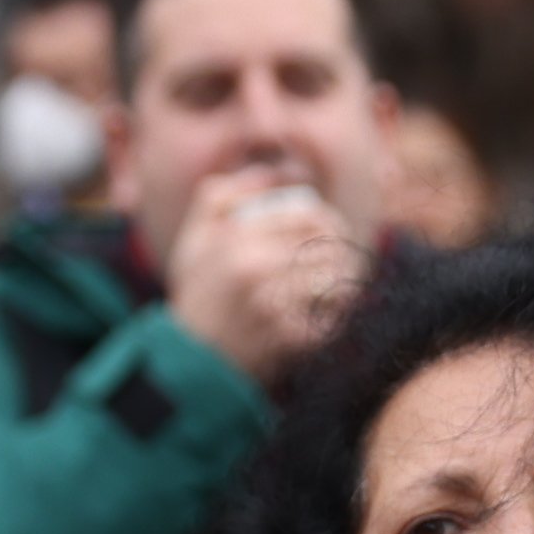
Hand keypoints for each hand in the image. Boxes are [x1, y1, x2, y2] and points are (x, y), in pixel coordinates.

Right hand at [163, 177, 368, 383]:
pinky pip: (330, 317)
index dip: (329, 220)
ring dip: (344, 284)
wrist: (188, 360)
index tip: (333, 231)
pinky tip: (329, 317)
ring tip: (341, 288)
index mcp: (236, 238)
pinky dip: (336, 317)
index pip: (308, 215)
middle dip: (342, 252)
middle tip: (345, 261)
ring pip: (335, 280)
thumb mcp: (195, 239)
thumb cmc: (197, 296)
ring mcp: (271, 303)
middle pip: (327, 246)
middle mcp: (254, 267)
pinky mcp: (285, 338)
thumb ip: (220, 197)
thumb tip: (272, 173)